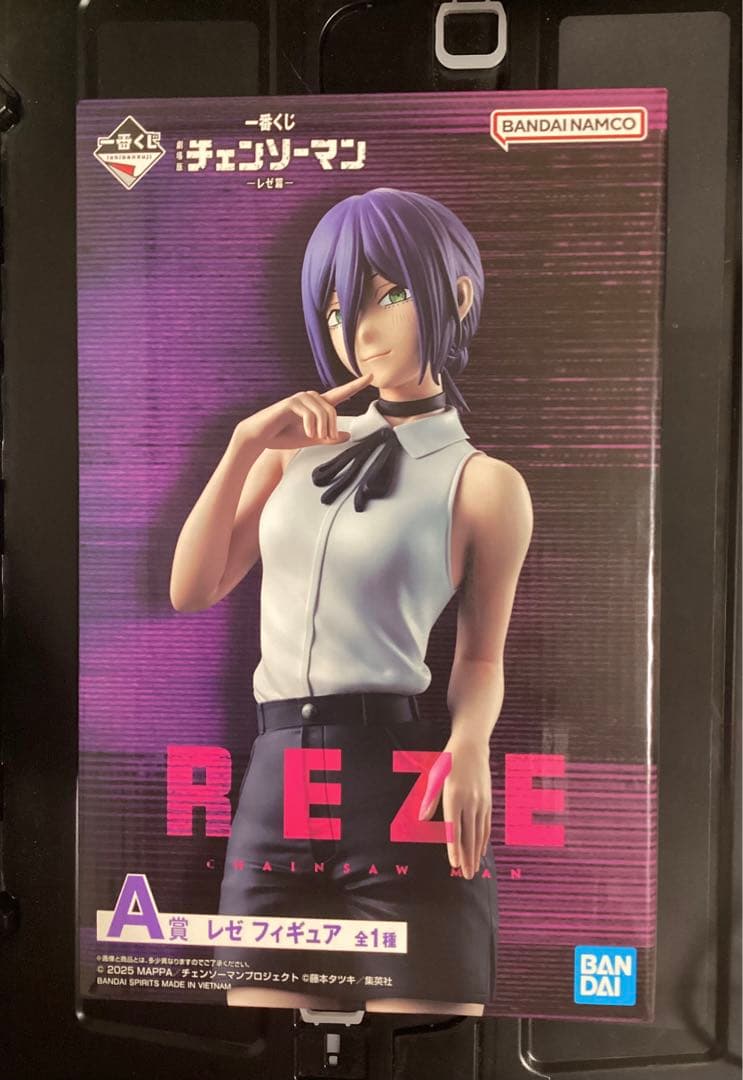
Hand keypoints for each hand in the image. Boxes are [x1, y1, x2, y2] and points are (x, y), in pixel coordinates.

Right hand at [234, 371, 373, 449]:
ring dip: (321, 429)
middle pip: (333, 410)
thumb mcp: (311, 440)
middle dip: (331, 428)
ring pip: (324, 412)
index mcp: (317, 405)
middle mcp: (310, 397)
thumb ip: (328, 437)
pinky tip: (305, 433)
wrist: (260, 437)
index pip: (340, 394)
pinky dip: (311, 427)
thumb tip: (348, 435)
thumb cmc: (283, 437)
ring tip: (312, 437)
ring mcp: (300, 397)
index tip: (371, 376)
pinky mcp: (291, 402)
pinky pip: (310, 414)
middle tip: (324, 440)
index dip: (356, 385)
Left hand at [418, 735, 492, 879]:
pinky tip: (482, 850)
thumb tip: (422, 819)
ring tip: (475, 869)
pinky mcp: (488, 801)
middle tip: (468, 876)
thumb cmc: (449, 761)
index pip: (454, 828)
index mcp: (454, 797)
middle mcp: (470, 802)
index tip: (454, 864)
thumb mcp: (435, 776)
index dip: (454, 848)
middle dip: (468, 857)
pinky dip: (484, 839)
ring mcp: (481, 802)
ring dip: (477, 852)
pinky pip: (486, 825)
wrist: (472, 746)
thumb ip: (430, 799)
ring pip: (479, 833)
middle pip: (469, 835)